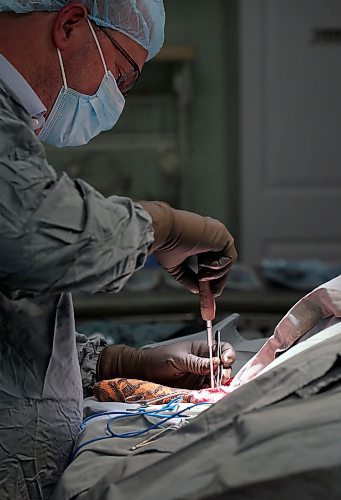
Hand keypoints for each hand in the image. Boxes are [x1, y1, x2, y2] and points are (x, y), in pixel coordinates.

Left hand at [98, 340, 235, 389]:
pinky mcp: (196, 387)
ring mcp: (201, 375)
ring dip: (218, 384)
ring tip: (212, 387)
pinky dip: (210, 392)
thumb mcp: (179, 359)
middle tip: (220, 378)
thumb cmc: (159, 358)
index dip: (228, 354)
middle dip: (225, 371)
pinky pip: (208, 390)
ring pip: (218, 380)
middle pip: (223, 366)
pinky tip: (206, 393)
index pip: (222, 349)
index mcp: (202, 349)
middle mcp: (204, 361)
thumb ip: (198, 363)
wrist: (144, 371)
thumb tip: (216, 362)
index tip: (225, 361)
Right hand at [139, 201, 236, 295]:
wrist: (165, 231)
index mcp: (199, 240)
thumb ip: (187, 278)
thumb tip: (197, 291)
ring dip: (217, 275)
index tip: (207, 292)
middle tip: (212, 294)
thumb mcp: (176, 266)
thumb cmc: (165, 243)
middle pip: (222, 263)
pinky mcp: (223, 235)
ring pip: (227, 262)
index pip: (210, 261)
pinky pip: (230, 258)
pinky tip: (204, 265)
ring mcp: (217, 234)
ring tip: (201, 277)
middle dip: (218, 281)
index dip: (210, 278)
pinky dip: (219, 267)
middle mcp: (210, 235)